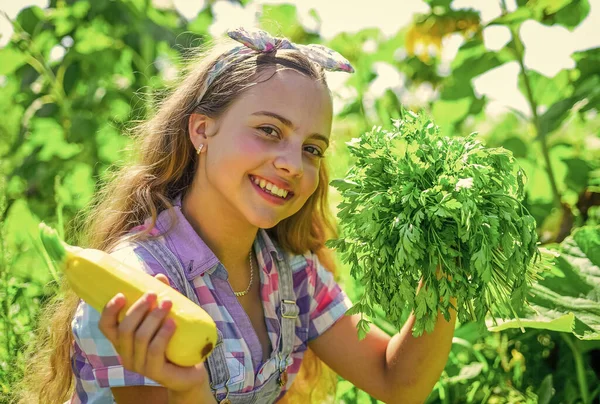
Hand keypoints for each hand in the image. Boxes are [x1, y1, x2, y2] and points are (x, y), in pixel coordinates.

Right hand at [98, 274, 210, 393]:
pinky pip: (155, 351)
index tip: (120, 295)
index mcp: (124, 341)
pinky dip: (163, 334)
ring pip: (140, 338)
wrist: (190, 371)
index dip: (109, 311)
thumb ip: (160, 299)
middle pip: (125, 330)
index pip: (106, 327)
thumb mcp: (166, 317)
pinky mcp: (156, 372)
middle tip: (153, 294)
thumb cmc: (174, 342)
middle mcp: (127, 354)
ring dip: (153, 318)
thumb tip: (158, 277)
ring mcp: (140, 366)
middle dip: (138, 309)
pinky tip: (172, 323)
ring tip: (168, 303)